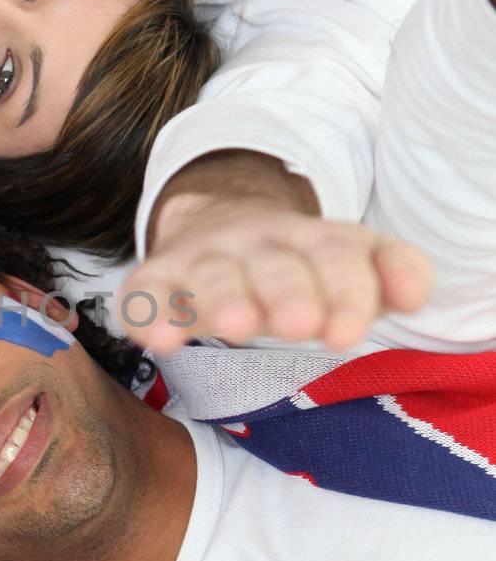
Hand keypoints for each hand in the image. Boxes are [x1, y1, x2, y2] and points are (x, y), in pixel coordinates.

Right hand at [125, 192, 432, 353]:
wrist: (215, 221)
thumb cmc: (296, 264)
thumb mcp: (349, 260)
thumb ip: (393, 271)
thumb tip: (415, 293)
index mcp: (311, 238)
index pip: (337, 256)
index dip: (346, 291)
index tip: (346, 334)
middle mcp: (254, 242)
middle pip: (273, 265)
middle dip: (286, 291)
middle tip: (300, 326)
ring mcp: (202, 259)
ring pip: (212, 275)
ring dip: (223, 298)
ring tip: (235, 326)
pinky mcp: (155, 279)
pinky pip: (145, 293)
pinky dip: (149, 313)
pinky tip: (159, 339)